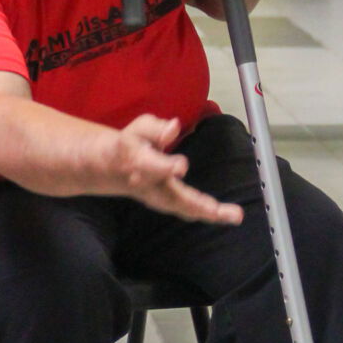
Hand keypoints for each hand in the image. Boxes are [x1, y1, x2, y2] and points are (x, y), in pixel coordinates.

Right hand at [109, 114, 242, 224]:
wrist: (109, 168)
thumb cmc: (130, 144)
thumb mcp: (137, 129)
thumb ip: (155, 128)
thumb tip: (174, 127)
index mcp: (138, 162)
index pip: (150, 166)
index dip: (165, 167)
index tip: (181, 166)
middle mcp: (150, 186)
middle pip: (170, 197)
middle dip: (194, 203)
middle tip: (216, 210)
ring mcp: (158, 198)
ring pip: (182, 208)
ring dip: (206, 213)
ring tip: (233, 215)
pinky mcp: (167, 203)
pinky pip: (187, 210)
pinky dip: (207, 214)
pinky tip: (229, 215)